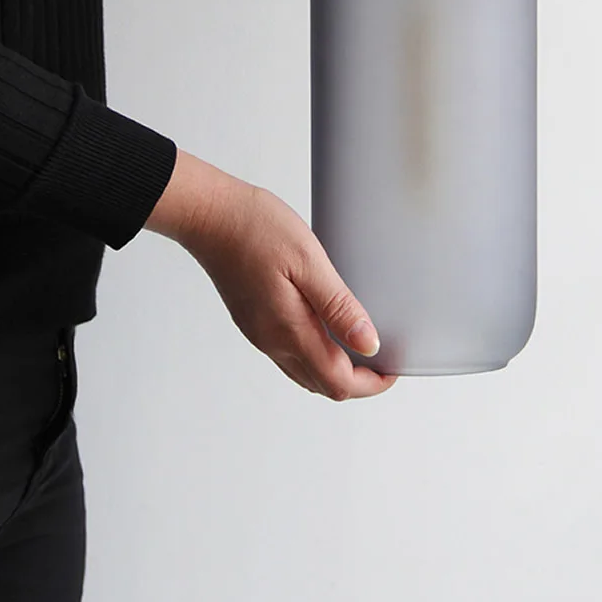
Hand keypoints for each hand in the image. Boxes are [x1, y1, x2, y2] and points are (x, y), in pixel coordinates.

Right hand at [146, 150, 397, 400]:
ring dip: (336, 371)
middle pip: (322, 385)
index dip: (371, 384)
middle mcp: (272, 341)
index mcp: (289, 330)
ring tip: (362, 347)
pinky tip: (327, 331)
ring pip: (305, 373)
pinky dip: (315, 356)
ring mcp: (259, 334)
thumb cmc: (257, 229)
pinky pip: (289, 355)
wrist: (209, 216)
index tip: (392, 369)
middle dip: (358, 381)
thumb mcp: (309, 261)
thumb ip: (339, 307)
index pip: (338, 382)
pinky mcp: (252, 321)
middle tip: (383, 360)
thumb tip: (369, 344)